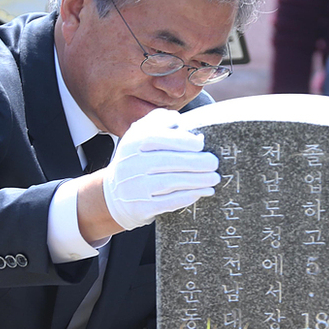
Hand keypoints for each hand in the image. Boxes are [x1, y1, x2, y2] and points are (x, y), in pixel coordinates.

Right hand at [101, 108, 219, 229]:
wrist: (114, 195)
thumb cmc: (136, 160)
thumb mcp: (139, 136)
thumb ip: (158, 122)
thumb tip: (180, 121)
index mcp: (132, 143)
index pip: (156, 138)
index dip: (181, 140)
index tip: (201, 144)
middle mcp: (130, 164)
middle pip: (166, 161)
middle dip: (195, 162)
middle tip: (214, 162)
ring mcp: (134, 187)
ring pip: (169, 182)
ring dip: (196, 180)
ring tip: (214, 178)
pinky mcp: (141, 207)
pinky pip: (167, 202)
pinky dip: (187, 197)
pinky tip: (202, 192)